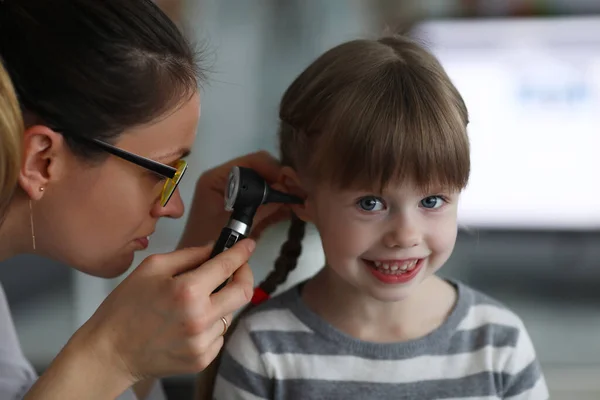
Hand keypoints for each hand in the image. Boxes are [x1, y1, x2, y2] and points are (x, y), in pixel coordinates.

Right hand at [76, 239, 255, 383]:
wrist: (109, 352)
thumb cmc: (125, 308)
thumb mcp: (153, 268)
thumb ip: (189, 255)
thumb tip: (215, 248)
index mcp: (187, 291)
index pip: (228, 265)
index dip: (242, 252)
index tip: (248, 246)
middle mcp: (200, 318)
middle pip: (243, 292)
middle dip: (244, 274)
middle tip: (237, 268)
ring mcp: (203, 342)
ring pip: (230, 313)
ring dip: (221, 302)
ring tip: (196, 301)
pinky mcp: (202, 359)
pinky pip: (220, 334)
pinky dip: (211, 323)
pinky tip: (189, 322)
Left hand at [178, 151, 290, 248]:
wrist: (198, 266)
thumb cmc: (207, 246)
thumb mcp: (234, 225)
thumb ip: (261, 207)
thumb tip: (286, 190)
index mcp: (218, 178)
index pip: (253, 162)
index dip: (274, 170)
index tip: (290, 184)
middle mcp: (229, 181)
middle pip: (264, 170)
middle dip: (283, 181)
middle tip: (300, 192)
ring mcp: (239, 193)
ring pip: (270, 184)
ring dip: (285, 191)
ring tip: (301, 200)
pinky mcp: (248, 207)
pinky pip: (269, 199)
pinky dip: (282, 203)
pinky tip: (295, 209)